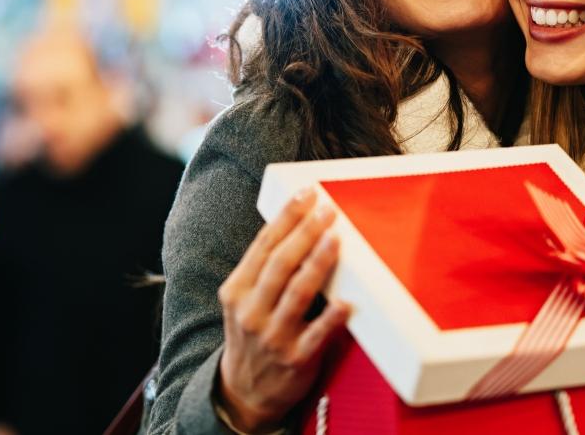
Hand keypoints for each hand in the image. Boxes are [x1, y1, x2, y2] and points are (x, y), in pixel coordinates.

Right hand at [217, 189, 349, 431]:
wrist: (245, 391)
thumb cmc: (254, 334)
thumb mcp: (244, 300)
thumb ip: (264, 269)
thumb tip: (300, 223)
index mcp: (237, 290)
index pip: (263, 245)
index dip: (286, 217)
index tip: (306, 194)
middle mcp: (251, 311)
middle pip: (280, 263)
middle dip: (305, 232)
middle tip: (327, 209)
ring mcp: (272, 336)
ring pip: (298, 293)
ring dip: (319, 263)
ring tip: (336, 239)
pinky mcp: (295, 359)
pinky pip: (317, 334)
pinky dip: (331, 317)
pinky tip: (347, 301)